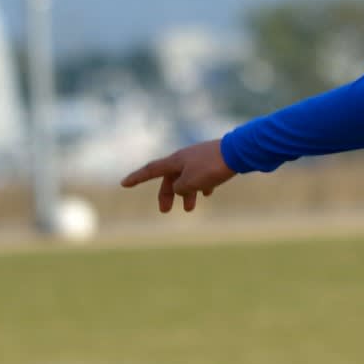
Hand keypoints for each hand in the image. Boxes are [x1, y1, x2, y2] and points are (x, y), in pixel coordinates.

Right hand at [121, 139, 235, 212]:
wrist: (238, 152)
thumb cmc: (212, 167)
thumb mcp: (191, 181)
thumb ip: (180, 188)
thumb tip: (179, 189)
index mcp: (175, 161)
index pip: (150, 170)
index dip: (137, 178)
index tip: (124, 184)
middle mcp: (185, 158)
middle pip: (170, 178)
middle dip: (167, 195)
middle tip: (165, 211)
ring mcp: (199, 158)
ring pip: (187, 178)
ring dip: (186, 194)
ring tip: (190, 209)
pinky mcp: (213, 161)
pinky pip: (202, 175)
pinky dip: (201, 186)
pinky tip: (208, 193)